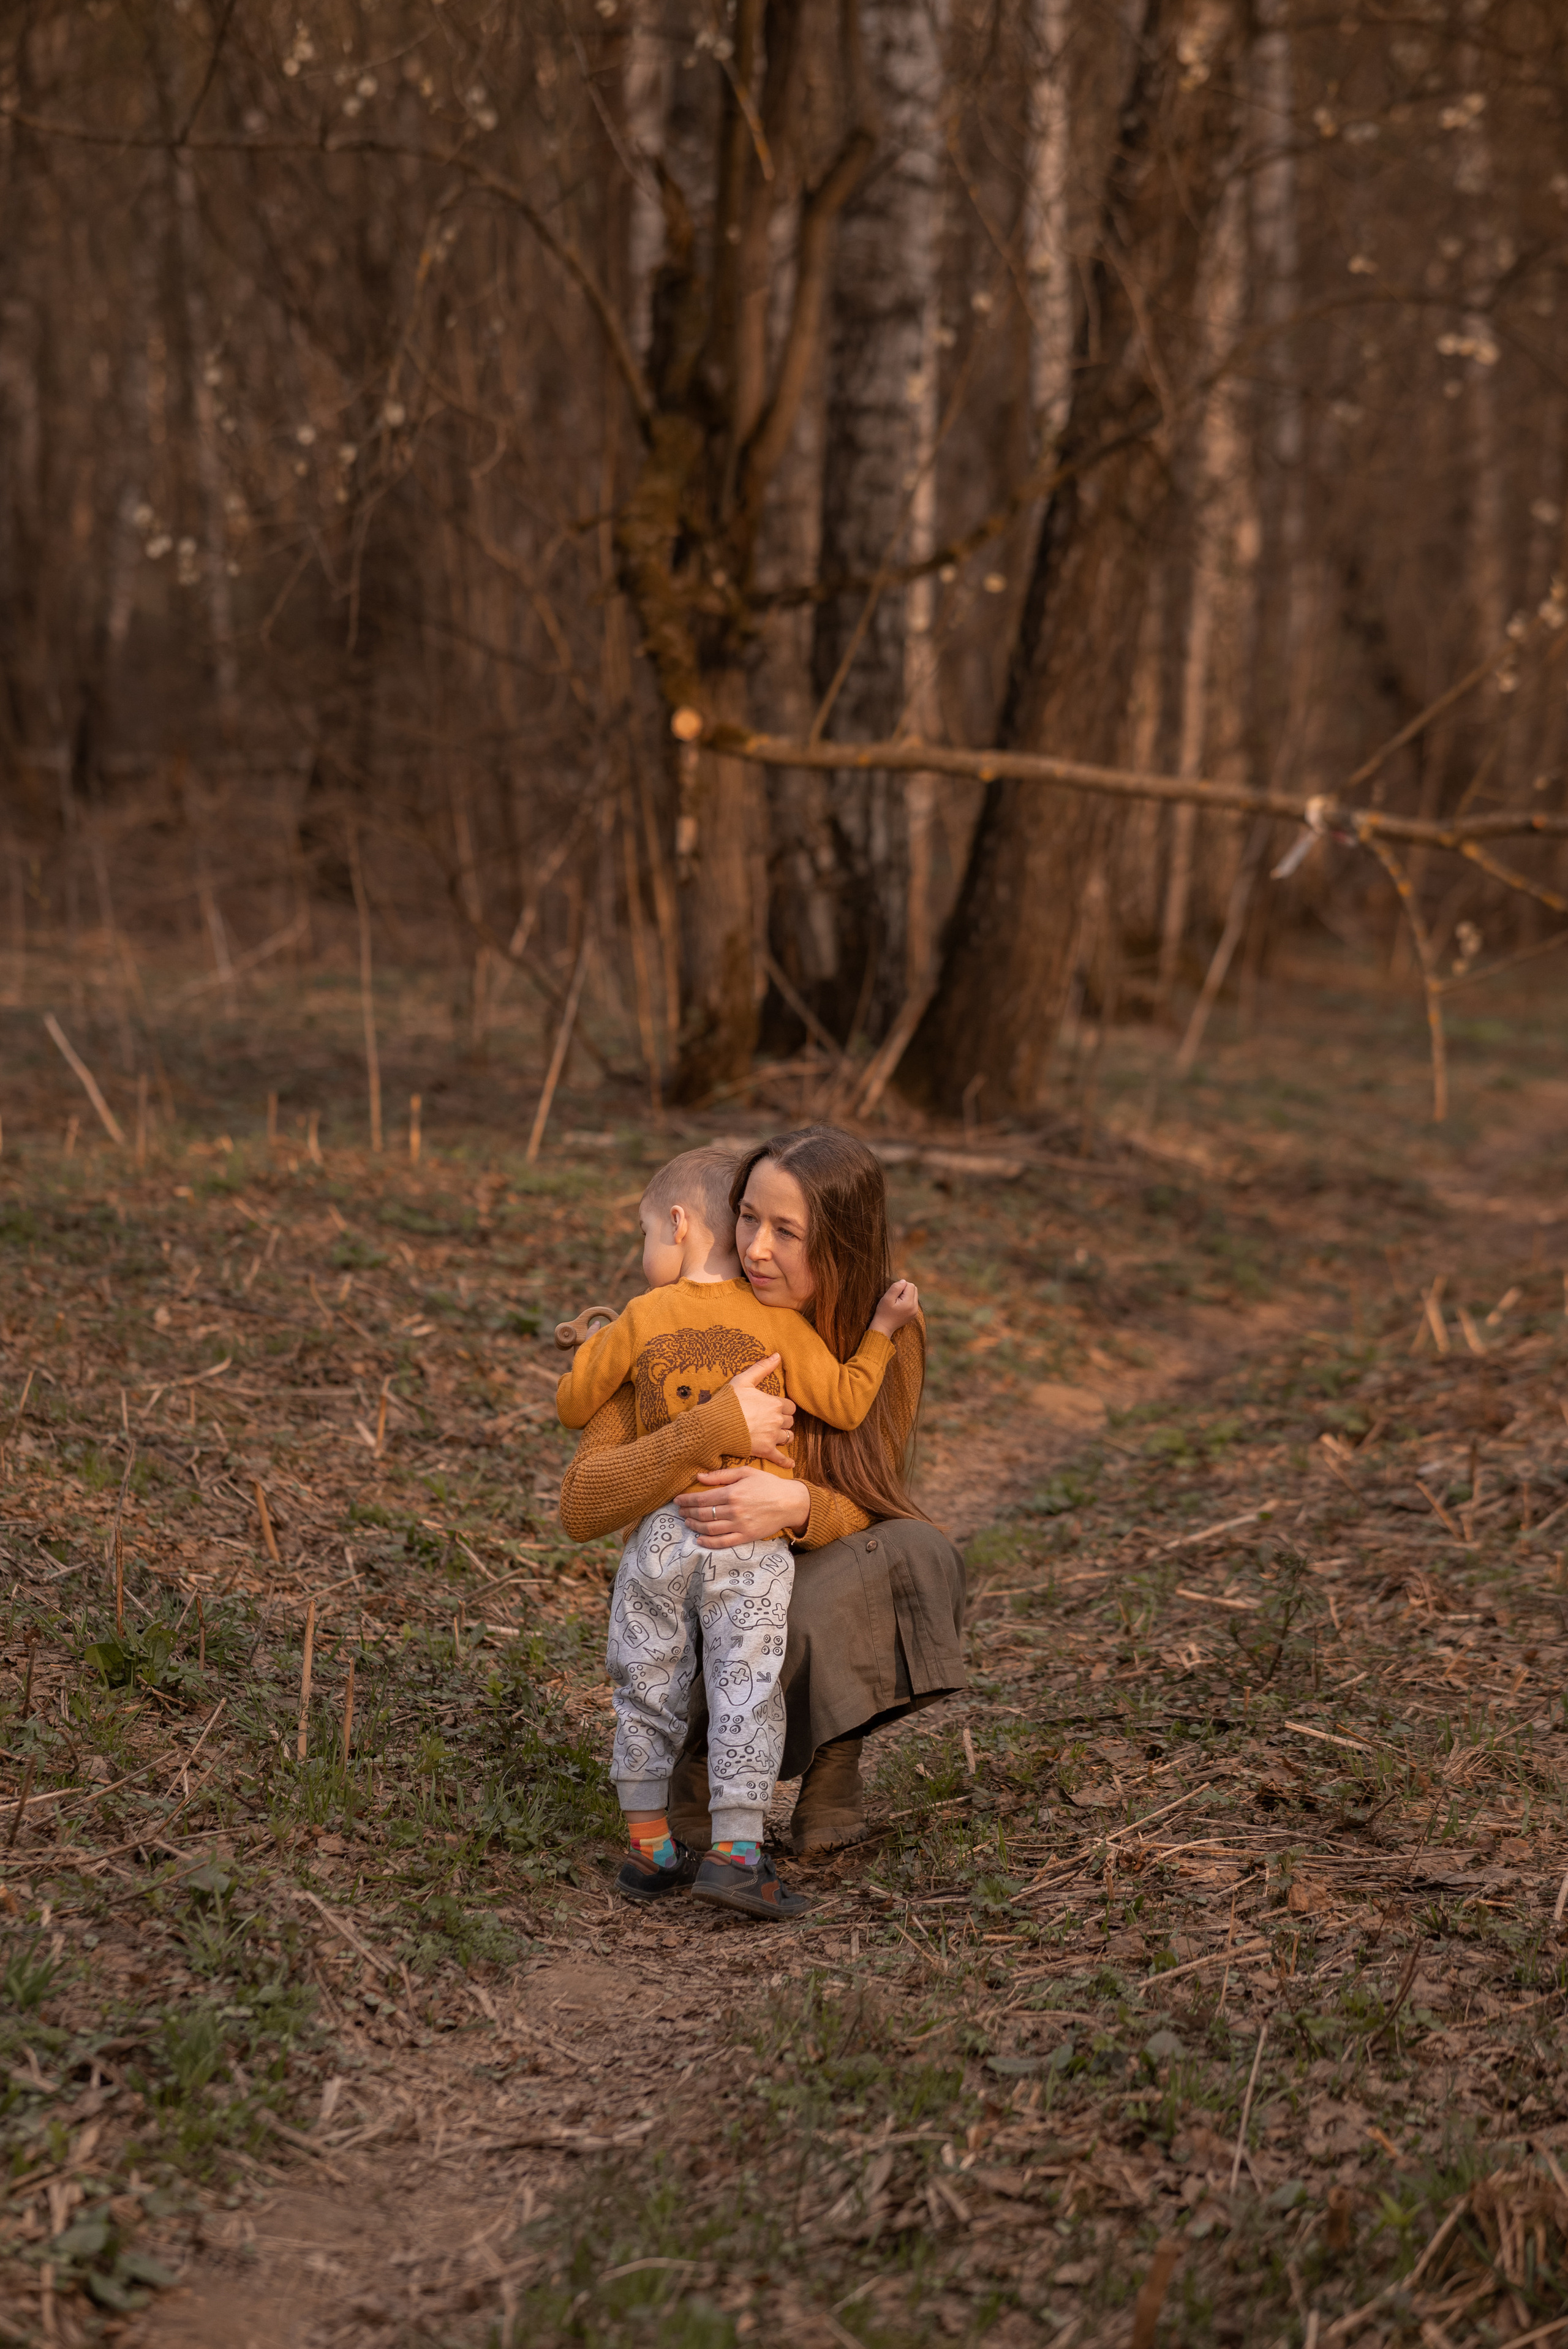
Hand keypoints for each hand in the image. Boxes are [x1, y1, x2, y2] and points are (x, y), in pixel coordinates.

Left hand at [677, 1465, 809, 1543]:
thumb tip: (699, 1477)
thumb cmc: (769, 1484)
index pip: (702, 1498)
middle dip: (688, 1513)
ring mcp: (739, 1525)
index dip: (687, 1500)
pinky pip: (723, 1542)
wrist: (790, 1502)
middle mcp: (734, 1510)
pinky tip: (700, 1539)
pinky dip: (708, 1542)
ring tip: (687, 1523)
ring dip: (694, 1527)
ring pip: (709, 1529)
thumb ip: (722, 1475)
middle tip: (680, 1511)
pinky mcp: (746, 1537)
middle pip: (703, 1514)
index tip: (678, 1500)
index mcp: (732, 1493)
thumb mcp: (746, 1472)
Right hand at [727, 1354, 795, 1466]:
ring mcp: (772, 1436)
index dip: (784, 1407)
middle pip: (790, 1421)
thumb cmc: (728, 1401)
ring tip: (777, 1435)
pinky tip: (790, 1464)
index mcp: (775, 1403)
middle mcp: (777, 1420)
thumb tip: (778, 1355)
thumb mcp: (744, 1380)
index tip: (777, 1408)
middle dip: (784, 1421)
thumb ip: (762, 1368)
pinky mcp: (765, 1450)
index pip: (790, 1406)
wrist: (715, 1425)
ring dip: (784, 1436)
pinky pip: (780, 1458)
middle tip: (774, 1421)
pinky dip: (786, 1462)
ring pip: (788, 1437)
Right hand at [871, 1277, 919, 1335]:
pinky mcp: (913, 1314)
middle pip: (914, 1289)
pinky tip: (899, 1306)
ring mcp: (915, 1312)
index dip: (900, 1287)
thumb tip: (904, 1281)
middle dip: (904, 1290)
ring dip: (906, 1295)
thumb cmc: (883, 1312)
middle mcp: (915, 1308)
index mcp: (909, 1303)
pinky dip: (907, 1300)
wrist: (883, 1327)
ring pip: (914, 1294)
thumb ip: (896, 1287)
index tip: (893, 1295)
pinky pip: (913, 1301)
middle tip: (895, 1298)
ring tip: (897, 1302)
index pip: (910, 1285)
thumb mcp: (887, 1298)